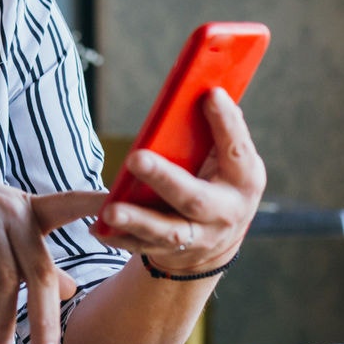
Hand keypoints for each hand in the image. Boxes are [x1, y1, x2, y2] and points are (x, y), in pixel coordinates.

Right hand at [0, 160, 105, 343]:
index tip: (128, 209)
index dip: (98, 206)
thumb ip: (36, 259)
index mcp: (31, 211)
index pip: (72, 204)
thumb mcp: (6, 230)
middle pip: (40, 271)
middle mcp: (13, 212)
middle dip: (44, 318)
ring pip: (4, 280)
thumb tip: (72, 292)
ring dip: (2, 320)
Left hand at [92, 89, 264, 273]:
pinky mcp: (171, 253)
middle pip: (194, 198)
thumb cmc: (220, 180)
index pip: (236, 151)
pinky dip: (120, 237)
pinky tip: (99, 228)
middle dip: (164, 178)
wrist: (218, 239)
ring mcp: (198, 237)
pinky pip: (142, 247)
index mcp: (244, 181)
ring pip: (167, 232)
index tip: (210, 94)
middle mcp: (224, 212)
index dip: (226, 123)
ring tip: (111, 209)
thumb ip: (220, 131)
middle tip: (136, 158)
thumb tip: (206, 90)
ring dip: (137, 220)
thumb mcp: (231, 159)